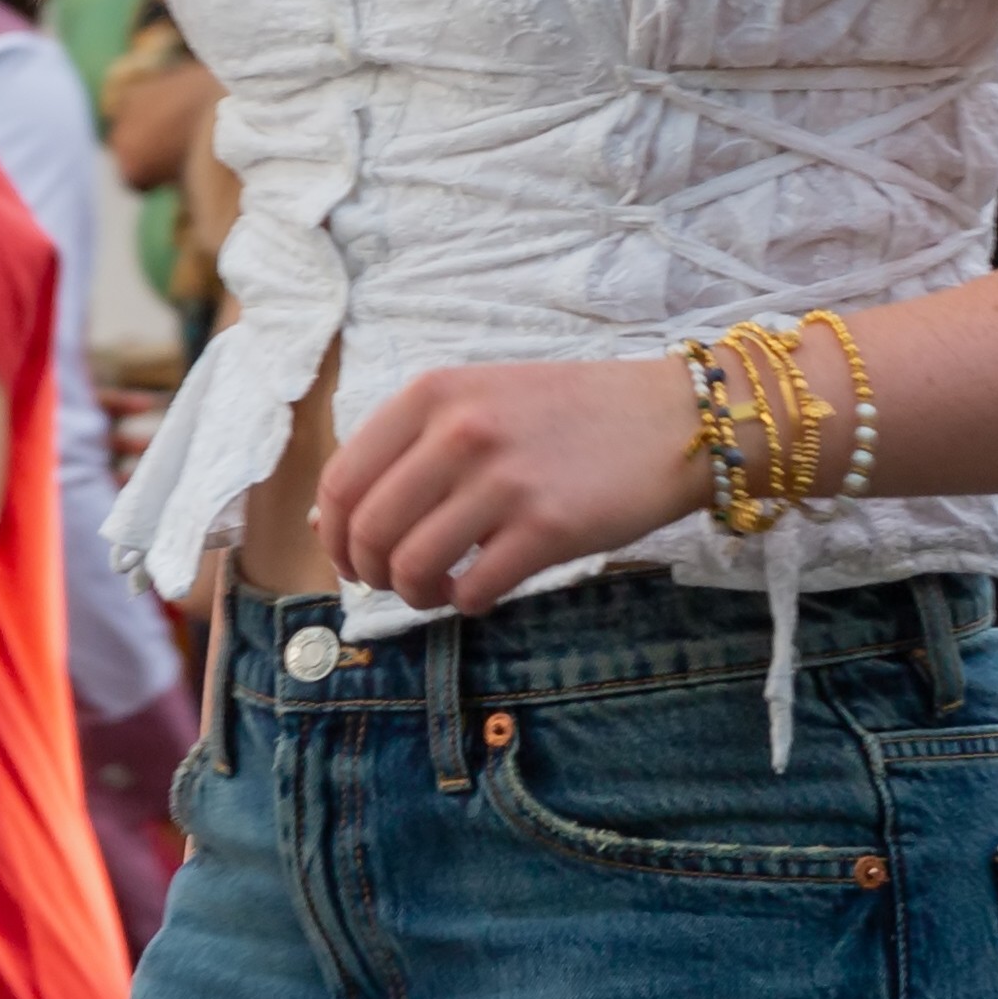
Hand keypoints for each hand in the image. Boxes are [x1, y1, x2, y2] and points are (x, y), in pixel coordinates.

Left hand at [314, 355, 710, 612]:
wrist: (673, 418)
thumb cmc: (568, 415)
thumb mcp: (476, 403)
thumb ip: (404, 451)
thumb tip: (324, 521)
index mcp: (431, 395)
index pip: (341, 480)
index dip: (333, 535)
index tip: (350, 559)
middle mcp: (458, 431)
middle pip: (368, 529)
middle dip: (370, 573)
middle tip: (393, 583)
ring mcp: (503, 480)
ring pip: (412, 565)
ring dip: (414, 594)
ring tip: (438, 591)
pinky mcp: (548, 528)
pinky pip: (475, 588)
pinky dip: (467, 603)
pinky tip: (482, 591)